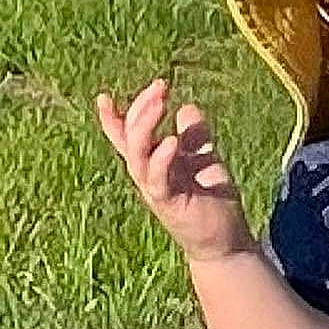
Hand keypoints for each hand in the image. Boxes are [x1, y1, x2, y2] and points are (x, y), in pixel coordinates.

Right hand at [96, 78, 253, 262]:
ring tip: (161, 102)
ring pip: (137, 155)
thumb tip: (187, 106)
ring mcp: (156, 190)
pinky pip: (158, 179)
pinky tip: (170, 140)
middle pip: (130, 138)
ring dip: (145, 126)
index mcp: (154, 164)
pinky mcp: (170, 203)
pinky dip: (161, 158)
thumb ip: (194, 136)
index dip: (113, 119)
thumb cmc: (212, 203)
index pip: (126, 138)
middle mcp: (148, 176)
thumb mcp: (205, 160)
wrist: (225, 241)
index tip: (104, 97)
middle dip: (140, 109)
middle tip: (159, 86)